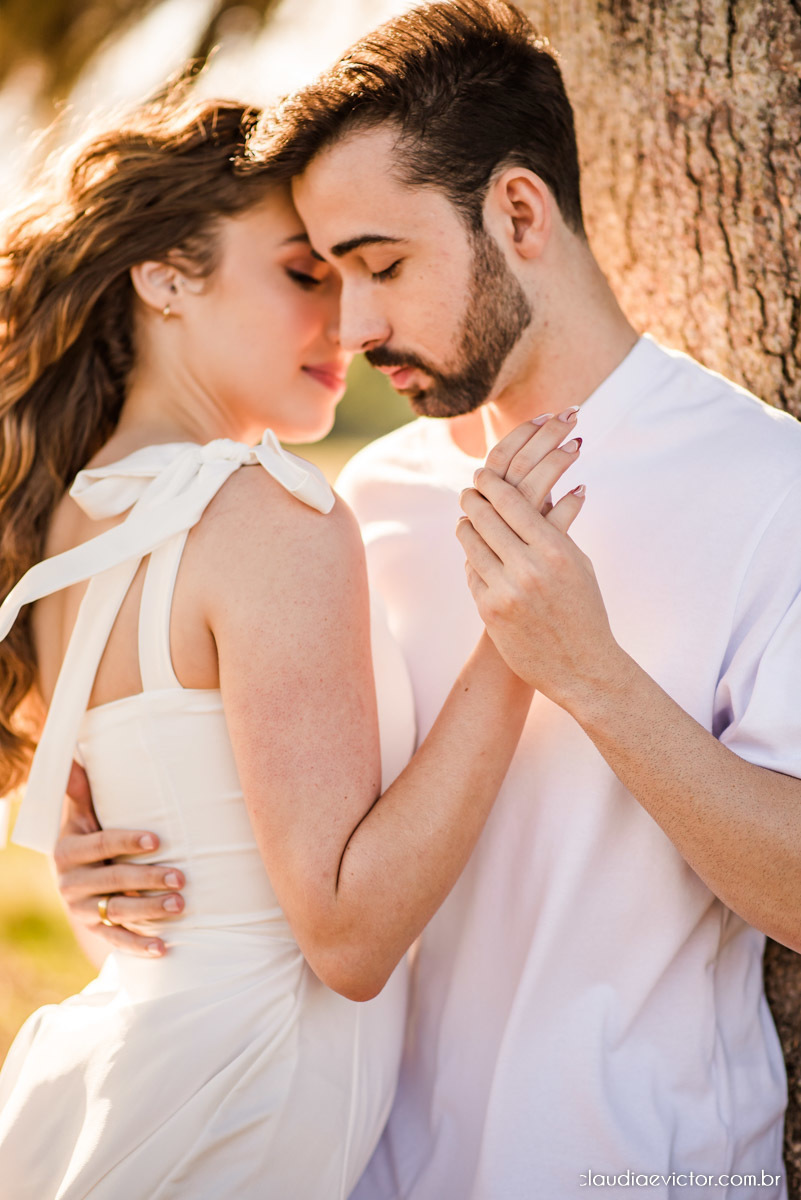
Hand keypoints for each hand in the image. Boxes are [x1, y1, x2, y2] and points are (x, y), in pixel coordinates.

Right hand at [55, 763, 184, 956]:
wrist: (75, 876)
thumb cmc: (90, 835)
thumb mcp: (81, 815)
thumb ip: (80, 791)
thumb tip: (74, 756)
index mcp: (66, 851)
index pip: (101, 845)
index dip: (128, 841)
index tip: (158, 840)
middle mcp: (70, 883)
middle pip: (114, 880)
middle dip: (148, 878)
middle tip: (181, 876)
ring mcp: (81, 910)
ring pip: (118, 912)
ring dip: (150, 911)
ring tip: (181, 905)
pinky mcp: (94, 930)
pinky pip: (116, 941)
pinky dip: (139, 946)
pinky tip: (164, 947)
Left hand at [456, 415, 618, 710]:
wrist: (581, 667)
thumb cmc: (585, 610)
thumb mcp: (579, 565)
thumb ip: (558, 529)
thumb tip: (548, 490)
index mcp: (555, 550)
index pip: (511, 503)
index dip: (491, 485)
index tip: (481, 476)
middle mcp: (528, 568)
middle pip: (485, 518)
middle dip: (472, 501)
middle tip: (467, 493)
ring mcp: (505, 591)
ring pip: (471, 545)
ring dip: (465, 528)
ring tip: (465, 521)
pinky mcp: (489, 611)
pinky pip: (472, 574)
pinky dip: (473, 562)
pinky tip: (475, 556)